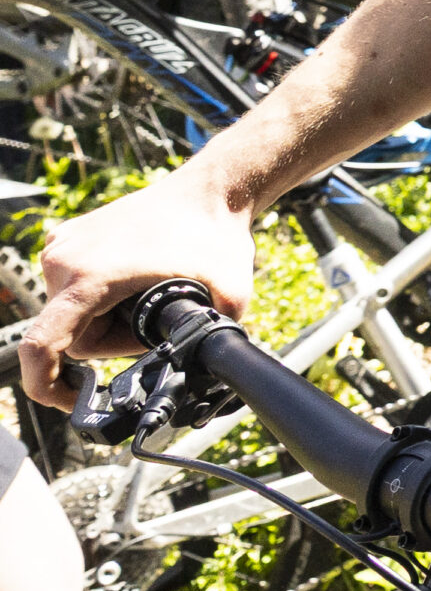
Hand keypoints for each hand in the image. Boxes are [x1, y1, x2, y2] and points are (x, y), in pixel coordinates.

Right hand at [19, 165, 256, 407]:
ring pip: (75, 312)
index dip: (47, 385)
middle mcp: (62, 262)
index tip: (70, 400)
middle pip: (73, 335)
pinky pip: (76, 287)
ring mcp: (61, 247)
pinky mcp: (67, 238)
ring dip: (110, 315)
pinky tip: (137, 277)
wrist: (210, 190)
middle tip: (157, 319)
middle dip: (115, 339)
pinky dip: (103, 293)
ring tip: (151, 289)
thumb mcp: (228, 298)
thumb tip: (211, 370)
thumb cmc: (217, 236)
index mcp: (88, 279)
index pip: (42, 346)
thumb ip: (212, 340)